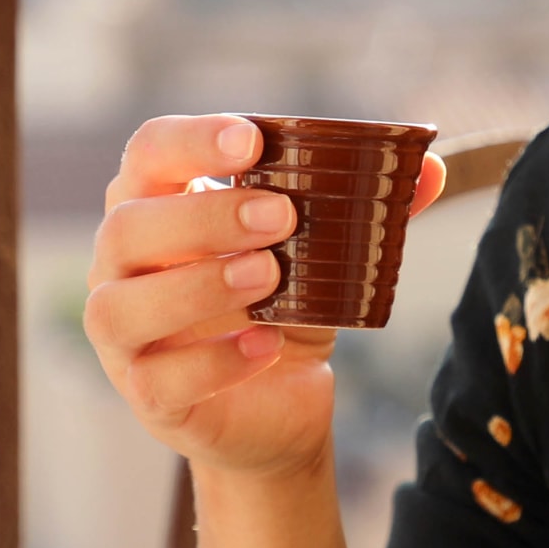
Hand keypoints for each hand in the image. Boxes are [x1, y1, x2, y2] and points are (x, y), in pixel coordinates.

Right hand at [85, 116, 446, 480]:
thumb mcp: (322, 254)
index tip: (253, 139)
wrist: (278, 408)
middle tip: (282, 216)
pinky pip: (159, 379)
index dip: (191, 140)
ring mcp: (123, 337)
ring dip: (198, 286)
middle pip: (126, 226)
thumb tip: (429, 167)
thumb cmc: (281, 308)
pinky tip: (266, 346)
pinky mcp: (147, 396)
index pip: (147, 153)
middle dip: (205, 217)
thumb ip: (365, 208)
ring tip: (271, 276)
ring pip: (119, 306)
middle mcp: (122, 268)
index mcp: (157, 207)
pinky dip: (216, 362)